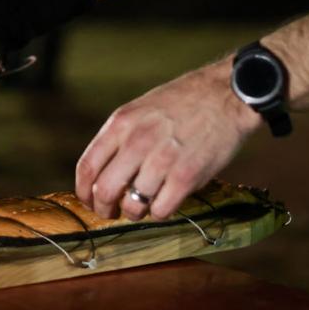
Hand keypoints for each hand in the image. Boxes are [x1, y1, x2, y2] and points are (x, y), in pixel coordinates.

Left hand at [75, 60, 260, 220]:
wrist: (226, 95)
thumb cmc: (182, 102)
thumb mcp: (140, 110)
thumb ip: (120, 138)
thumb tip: (102, 172)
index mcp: (121, 124)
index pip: (87, 166)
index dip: (82, 191)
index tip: (88, 200)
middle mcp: (137, 142)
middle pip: (104, 191)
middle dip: (104, 208)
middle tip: (111, 212)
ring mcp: (162, 160)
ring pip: (133, 206)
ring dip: (134, 212)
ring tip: (142, 207)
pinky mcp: (187, 177)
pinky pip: (162, 210)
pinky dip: (159, 213)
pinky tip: (164, 203)